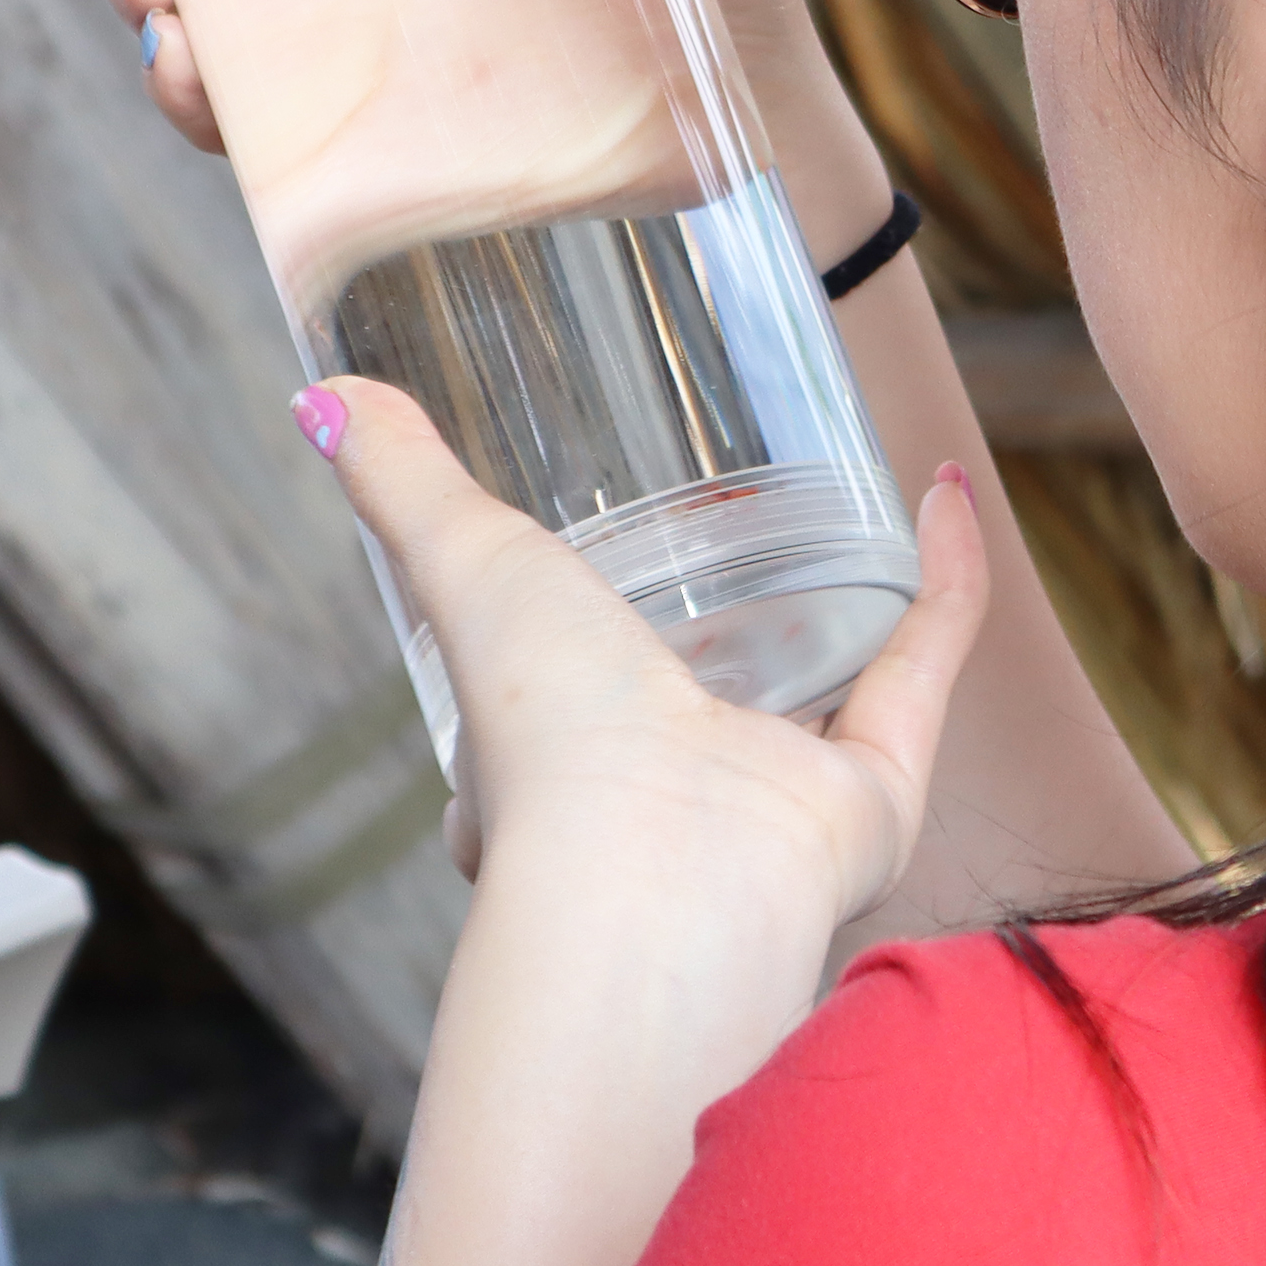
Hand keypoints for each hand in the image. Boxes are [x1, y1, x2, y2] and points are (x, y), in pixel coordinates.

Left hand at [302, 374, 985, 923]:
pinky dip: (946, 584)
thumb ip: (405, 486)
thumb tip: (319, 395)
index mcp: (554, 786)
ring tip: (857, 513)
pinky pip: (921, 673)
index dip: (554, 648)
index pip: (549, 725)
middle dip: (720, 636)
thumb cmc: (544, 747)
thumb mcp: (465, 573)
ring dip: (852, 611)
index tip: (573, 570)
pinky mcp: (874, 801)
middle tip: (730, 529)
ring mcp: (776, 807)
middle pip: (701, 713)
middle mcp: (668, 809)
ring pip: (828, 701)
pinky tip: (946, 491)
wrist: (659, 869)